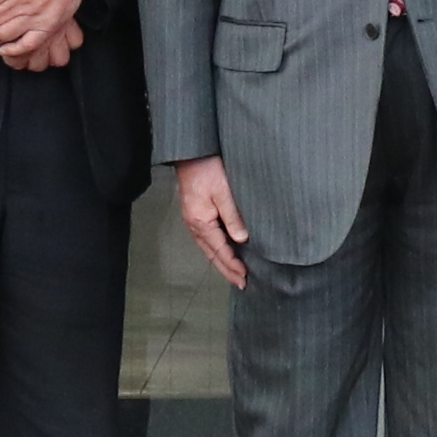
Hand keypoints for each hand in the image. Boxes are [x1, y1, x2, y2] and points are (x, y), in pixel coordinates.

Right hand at [176, 155, 250, 290]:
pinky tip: (224, 252)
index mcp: (201, 222)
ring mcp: (193, 220)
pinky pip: (207, 239)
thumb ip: (233, 216)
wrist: (191, 152)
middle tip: (241, 284)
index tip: (245, 277)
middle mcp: (194, 224)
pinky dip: (217, 250)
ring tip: (234, 274)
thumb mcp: (224, 191)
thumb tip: (242, 239)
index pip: (220, 250)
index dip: (233, 265)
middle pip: (212, 254)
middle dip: (227, 270)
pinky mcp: (195, 213)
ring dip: (222, 262)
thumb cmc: (207, 168)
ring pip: (209, 248)